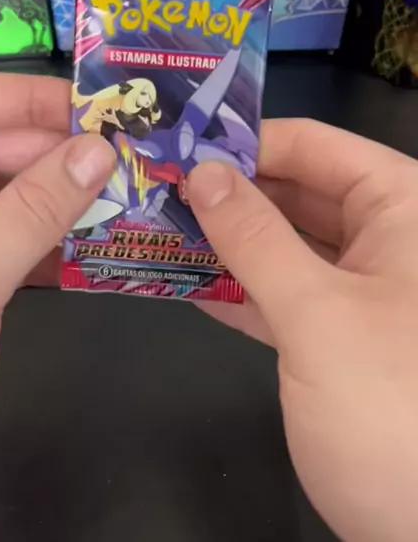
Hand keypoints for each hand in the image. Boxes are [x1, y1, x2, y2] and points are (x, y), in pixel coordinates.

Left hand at [0, 72, 114, 480]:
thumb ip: (31, 209)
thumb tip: (98, 150)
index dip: (25, 98)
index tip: (94, 110)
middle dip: (50, 150)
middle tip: (121, 160)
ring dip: (53, 194)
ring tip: (118, 194)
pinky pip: (0, 240)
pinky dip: (42, 239)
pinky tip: (90, 244)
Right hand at [188, 120, 417, 541]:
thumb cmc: (389, 403)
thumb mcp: (317, 313)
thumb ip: (255, 237)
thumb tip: (203, 172)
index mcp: (402, 209)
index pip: (317, 146)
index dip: (246, 142)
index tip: (178, 147)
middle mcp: (386, 238)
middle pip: (297, 190)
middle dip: (227, 190)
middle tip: (153, 185)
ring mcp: (361, 290)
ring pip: (284, 244)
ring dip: (224, 239)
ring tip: (154, 225)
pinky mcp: (337, 338)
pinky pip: (282, 295)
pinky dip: (237, 288)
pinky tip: (183, 281)